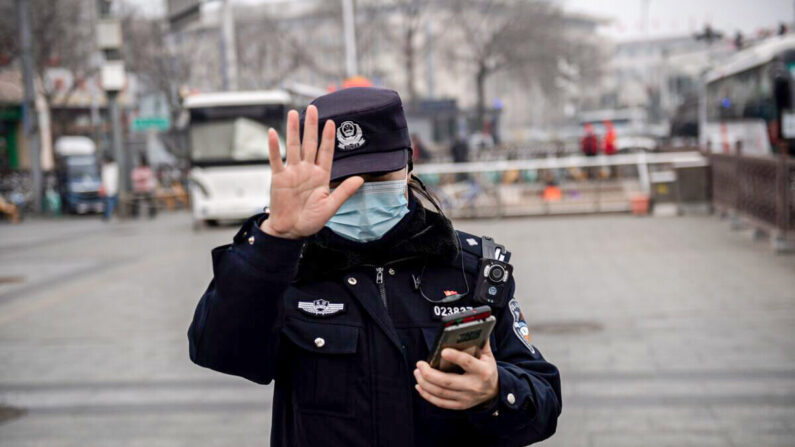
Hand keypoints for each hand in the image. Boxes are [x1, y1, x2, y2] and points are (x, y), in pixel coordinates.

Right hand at [260, 106, 363, 238]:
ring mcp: (292, 172)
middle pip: (310, 144)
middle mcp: (307, 170)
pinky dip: (274, 147)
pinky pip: (276, 159)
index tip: (332, 122)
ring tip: (294, 113)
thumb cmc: (311, 221)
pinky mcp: (278, 178)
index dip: (328, 138)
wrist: (290, 231)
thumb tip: (360, 179)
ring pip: (293, 146)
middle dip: (312, 126)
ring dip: (293, 130)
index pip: (326, 152)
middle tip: (313, 108)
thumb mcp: (330, 207)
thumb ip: (344, 192)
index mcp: (321, 176)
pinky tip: (272, 133)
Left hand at [413, 342, 498, 409]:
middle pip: (447, 381)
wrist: (494, 391)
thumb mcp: (487, 355)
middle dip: (430, 373)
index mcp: (483, 371)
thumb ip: (480, 341)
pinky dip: (427, 395)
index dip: (455, 357)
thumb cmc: (487, 369)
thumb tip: (470, 326)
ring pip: (441, 392)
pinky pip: (440, 402)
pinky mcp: (460, 405)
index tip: (442, 351)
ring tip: (417, 372)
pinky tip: (419, 386)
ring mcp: (466, 398)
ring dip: (425, 383)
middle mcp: (474, 386)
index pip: (467, 363)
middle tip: (419, 364)